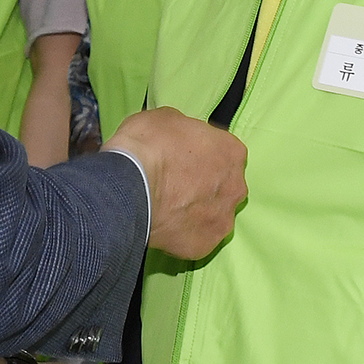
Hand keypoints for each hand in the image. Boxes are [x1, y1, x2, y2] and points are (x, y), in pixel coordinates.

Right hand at [106, 106, 246, 259]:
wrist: (127, 186)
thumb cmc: (148, 145)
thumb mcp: (166, 118)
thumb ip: (185, 131)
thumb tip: (181, 139)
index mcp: (232, 152)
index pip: (225, 152)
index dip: (203, 154)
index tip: (184, 158)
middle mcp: (235, 187)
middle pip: (225, 186)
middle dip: (206, 185)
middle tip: (176, 184)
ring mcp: (222, 220)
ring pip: (214, 215)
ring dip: (197, 211)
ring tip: (168, 208)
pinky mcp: (204, 245)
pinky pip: (196, 238)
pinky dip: (183, 233)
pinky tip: (164, 225)